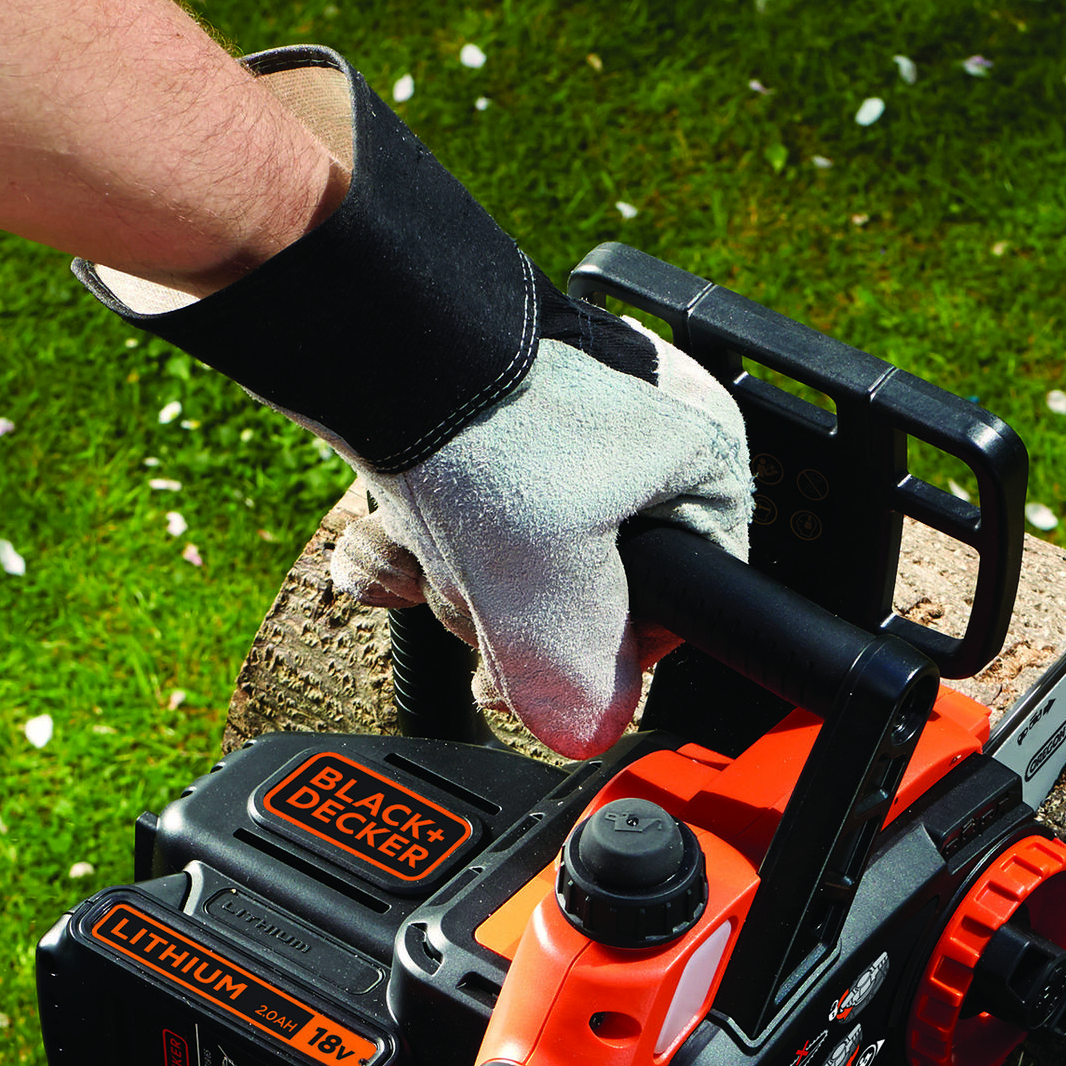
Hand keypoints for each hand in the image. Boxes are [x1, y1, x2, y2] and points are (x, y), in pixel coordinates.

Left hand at [77, 46, 751, 757]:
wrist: (364, 333)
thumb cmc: (481, 423)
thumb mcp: (552, 594)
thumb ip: (581, 684)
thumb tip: (588, 732)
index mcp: (701, 464)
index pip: (690, 604)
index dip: (618, 648)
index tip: (562, 660)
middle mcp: (640, 439)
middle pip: (588, 591)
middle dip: (508, 611)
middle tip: (479, 597)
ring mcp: (558, 427)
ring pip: (513, 560)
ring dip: (452, 580)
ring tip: (424, 549)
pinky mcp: (483, 423)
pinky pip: (462, 516)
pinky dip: (416, 537)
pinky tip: (390, 531)